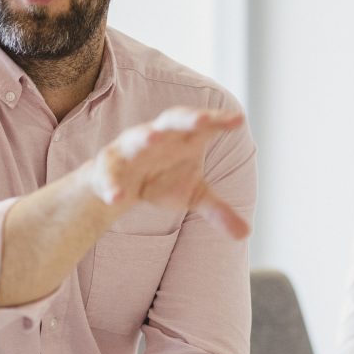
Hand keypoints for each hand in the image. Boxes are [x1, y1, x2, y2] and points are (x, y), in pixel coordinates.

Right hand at [85, 107, 249, 238]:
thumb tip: (245, 234)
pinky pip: (108, 173)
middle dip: (188, 119)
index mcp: (182, 138)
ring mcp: (130, 148)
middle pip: (173, 120)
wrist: (121, 187)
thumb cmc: (163, 180)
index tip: (239, 120)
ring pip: (137, 138)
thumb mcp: (193, 196)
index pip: (204, 126)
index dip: (219, 121)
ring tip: (155, 138)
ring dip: (146, 137)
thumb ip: (218, 211)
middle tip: (204, 120)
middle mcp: (158, 136)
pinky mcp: (107, 166)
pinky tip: (117, 199)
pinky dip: (112, 184)